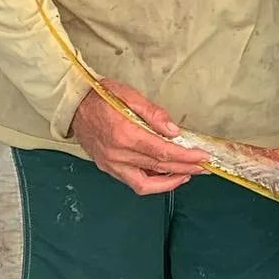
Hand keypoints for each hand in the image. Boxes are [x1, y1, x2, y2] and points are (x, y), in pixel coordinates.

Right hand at [70, 80, 209, 196]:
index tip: (203, 157)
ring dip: (169, 182)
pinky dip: (152, 182)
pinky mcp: (108, 168)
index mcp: (125, 134)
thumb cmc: (102, 96)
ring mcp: (111, 164)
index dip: (186, 157)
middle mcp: (118, 154)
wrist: (73, 104)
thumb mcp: (130, 95)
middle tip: (204, 167)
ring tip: (187, 174)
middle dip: (185, 169)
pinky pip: (133, 182)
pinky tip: (165, 175)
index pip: (163, 152)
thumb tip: (174, 131)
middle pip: (159, 168)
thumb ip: (153, 114)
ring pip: (146, 183)